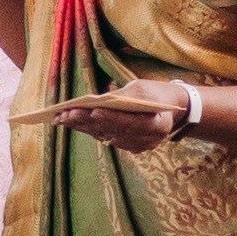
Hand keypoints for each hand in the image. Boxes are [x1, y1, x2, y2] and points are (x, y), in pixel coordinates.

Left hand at [52, 81, 198, 152]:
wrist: (173, 109)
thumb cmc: (157, 93)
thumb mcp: (144, 88)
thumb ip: (124, 96)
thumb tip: (98, 101)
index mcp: (158, 125)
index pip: (132, 122)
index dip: (112, 117)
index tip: (93, 110)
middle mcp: (148, 140)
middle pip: (114, 131)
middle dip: (88, 122)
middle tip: (66, 114)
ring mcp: (139, 147)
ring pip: (107, 136)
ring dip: (83, 127)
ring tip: (62, 118)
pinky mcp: (129, 147)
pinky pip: (106, 138)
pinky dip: (89, 130)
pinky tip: (73, 123)